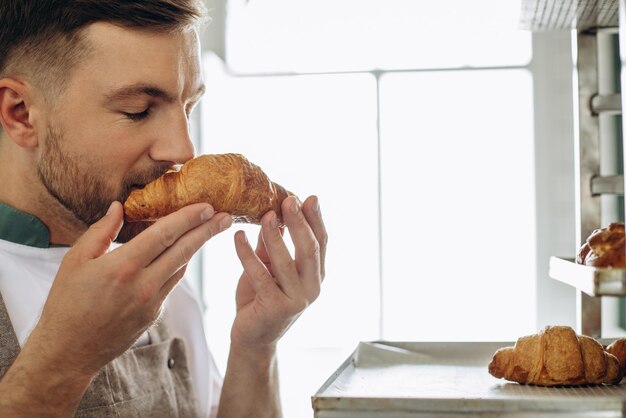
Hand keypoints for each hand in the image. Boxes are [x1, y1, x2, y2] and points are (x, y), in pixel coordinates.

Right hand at [27, 201, 231, 379]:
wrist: (70, 351)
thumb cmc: (66, 303)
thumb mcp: (75, 261)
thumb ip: (101, 231)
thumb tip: (118, 207)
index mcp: (123, 266)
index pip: (165, 234)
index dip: (189, 218)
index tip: (206, 206)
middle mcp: (144, 284)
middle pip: (184, 250)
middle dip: (207, 230)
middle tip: (226, 216)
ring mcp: (152, 302)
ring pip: (181, 267)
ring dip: (197, 248)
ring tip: (209, 230)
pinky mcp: (155, 314)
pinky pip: (172, 284)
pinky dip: (179, 266)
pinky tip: (182, 255)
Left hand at [231, 195, 326, 352]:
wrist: (252, 338)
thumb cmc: (262, 298)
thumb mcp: (270, 266)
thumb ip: (274, 243)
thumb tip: (274, 211)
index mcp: (316, 275)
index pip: (321, 242)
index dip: (316, 219)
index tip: (309, 197)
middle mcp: (312, 287)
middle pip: (309, 249)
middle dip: (299, 222)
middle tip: (289, 200)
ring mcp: (296, 299)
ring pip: (286, 261)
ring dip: (275, 235)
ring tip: (265, 215)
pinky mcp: (275, 307)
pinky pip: (260, 275)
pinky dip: (247, 254)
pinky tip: (237, 237)